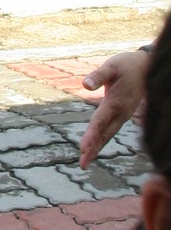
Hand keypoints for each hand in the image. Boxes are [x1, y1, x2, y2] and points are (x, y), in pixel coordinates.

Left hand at [78, 50, 148, 166]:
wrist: (146, 66)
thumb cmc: (127, 65)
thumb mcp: (111, 66)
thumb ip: (98, 75)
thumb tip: (85, 84)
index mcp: (116, 103)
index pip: (100, 122)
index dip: (91, 135)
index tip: (82, 149)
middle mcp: (121, 112)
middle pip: (104, 134)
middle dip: (93, 150)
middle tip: (82, 165)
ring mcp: (124, 115)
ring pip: (108, 134)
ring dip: (96, 147)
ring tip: (85, 161)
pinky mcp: (123, 114)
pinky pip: (111, 130)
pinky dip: (102, 139)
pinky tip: (95, 147)